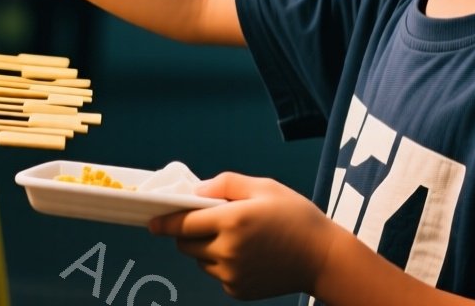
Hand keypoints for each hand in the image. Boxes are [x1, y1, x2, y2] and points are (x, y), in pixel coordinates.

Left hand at [149, 173, 335, 299]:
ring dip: (208, 248)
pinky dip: (223, 264)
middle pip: (186, 244)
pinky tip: (249, 255)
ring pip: (201, 260)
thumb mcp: (264, 187)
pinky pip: (217, 275)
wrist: (323, 258)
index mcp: (233, 220)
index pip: (183, 224)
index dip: (165, 222)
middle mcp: (228, 250)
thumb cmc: (296, 217)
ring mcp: (232, 274)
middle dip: (189, 232)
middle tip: (211, 222)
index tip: (151, 221)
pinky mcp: (238, 290)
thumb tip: (196, 192)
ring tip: (239, 238)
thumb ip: (225, 184)